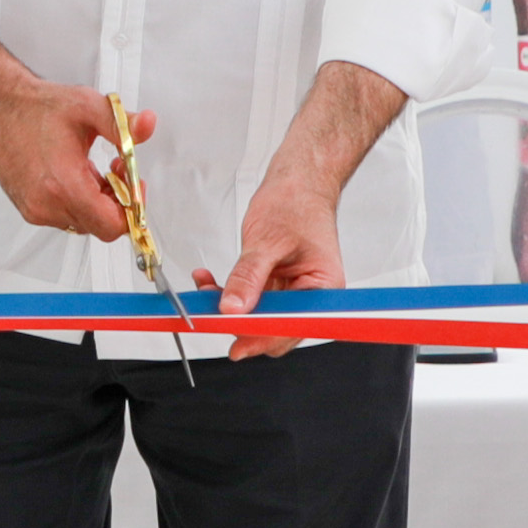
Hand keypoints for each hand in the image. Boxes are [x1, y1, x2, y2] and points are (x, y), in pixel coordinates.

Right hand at [0, 75, 136, 242]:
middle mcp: (46, 204)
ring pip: (85, 223)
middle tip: (117, 169)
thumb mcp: (88, 107)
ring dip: (97, 201)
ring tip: (92, 168)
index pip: (111, 225)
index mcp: (63, 183)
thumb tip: (146, 125)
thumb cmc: (34, 108)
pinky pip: (67, 218)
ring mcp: (36, 210)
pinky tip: (75, 174)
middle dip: (117, 200)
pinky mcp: (30, 210)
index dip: (132, 208)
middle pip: (101, 226)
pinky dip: (79, 201)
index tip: (134, 186)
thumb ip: (123, 123)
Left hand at [204, 159, 345, 360]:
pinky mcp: (273, 286)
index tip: (236, 344)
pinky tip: (210, 280)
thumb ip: (249, 276)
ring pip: (256, 316)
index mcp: (322, 289)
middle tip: (211, 314)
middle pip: (273, 328)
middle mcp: (309, 296)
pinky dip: (227, 293)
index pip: (293, 327)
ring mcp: (290, 292)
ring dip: (229, 307)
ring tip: (206, 288)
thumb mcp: (269, 240)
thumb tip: (233, 307)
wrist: (299, 182)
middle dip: (241, 322)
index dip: (263, 338)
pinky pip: (248, 300)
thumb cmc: (297, 203)